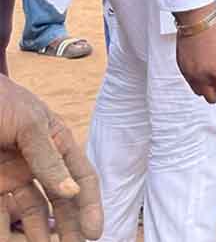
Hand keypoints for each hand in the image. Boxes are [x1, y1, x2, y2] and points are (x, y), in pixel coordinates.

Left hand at [0, 73, 101, 240]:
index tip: (93, 231)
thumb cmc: (2, 101)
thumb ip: (48, 159)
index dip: (90, 204)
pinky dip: (7, 228)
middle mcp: (40, 163)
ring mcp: (15, 175)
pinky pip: (3, 212)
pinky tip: (13, 240)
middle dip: (69, 225)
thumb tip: (71, 192)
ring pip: (33, 211)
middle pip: (61, 200)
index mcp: (58, 143)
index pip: (81, 178)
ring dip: (39, 233)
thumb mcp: (29, 124)